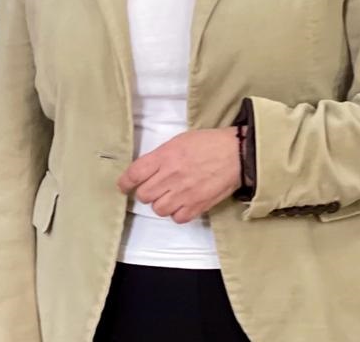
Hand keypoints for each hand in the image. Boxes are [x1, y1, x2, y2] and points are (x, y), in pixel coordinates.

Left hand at [117, 128, 240, 223]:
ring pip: (158, 209)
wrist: (236, 154)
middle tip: (154, 188)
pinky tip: (182, 204)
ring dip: (161, 204)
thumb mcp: (178, 141)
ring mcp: (184, 193)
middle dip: (145, 193)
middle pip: (144, 195)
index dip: (125, 183)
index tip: (123, 186)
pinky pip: (177, 218)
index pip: (135, 174)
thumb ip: (160, 157)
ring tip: (170, 196)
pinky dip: (177, 213)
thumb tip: (146, 171)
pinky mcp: (198, 205)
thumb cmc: (208, 144)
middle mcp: (171, 176)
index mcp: (165, 157)